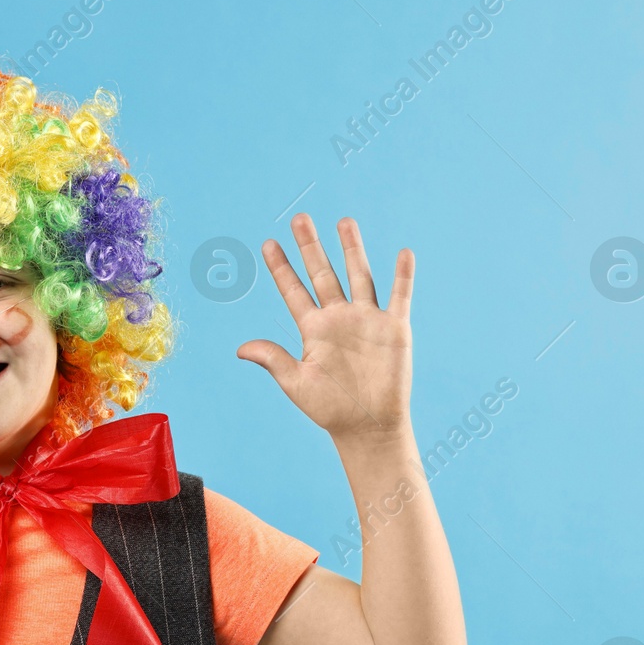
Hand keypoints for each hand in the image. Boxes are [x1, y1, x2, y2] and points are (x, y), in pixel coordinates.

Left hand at [237, 214, 413, 444]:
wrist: (367, 426)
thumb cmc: (330, 408)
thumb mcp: (296, 382)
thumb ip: (273, 360)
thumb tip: (240, 348)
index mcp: (313, 329)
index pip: (294, 290)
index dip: (281, 268)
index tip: (268, 244)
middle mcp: (338, 318)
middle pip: (322, 273)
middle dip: (311, 246)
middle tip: (299, 218)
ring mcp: (366, 320)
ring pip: (358, 275)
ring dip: (352, 249)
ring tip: (344, 221)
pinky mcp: (394, 328)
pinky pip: (399, 296)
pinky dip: (403, 275)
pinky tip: (404, 252)